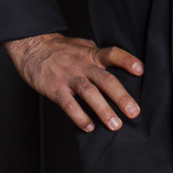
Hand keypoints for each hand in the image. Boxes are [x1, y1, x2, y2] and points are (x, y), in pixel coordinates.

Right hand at [3, 33, 142, 132]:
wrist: (32, 45)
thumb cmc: (59, 48)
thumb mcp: (81, 45)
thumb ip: (97, 54)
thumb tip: (114, 61)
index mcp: (91, 54)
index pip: (112, 54)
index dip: (127, 61)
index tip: (141, 70)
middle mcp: (82, 65)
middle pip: (105, 80)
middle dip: (121, 97)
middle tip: (134, 112)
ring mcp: (68, 77)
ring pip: (89, 93)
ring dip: (103, 110)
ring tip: (115, 125)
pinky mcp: (54, 88)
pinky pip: (69, 104)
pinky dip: (79, 116)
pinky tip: (89, 127)